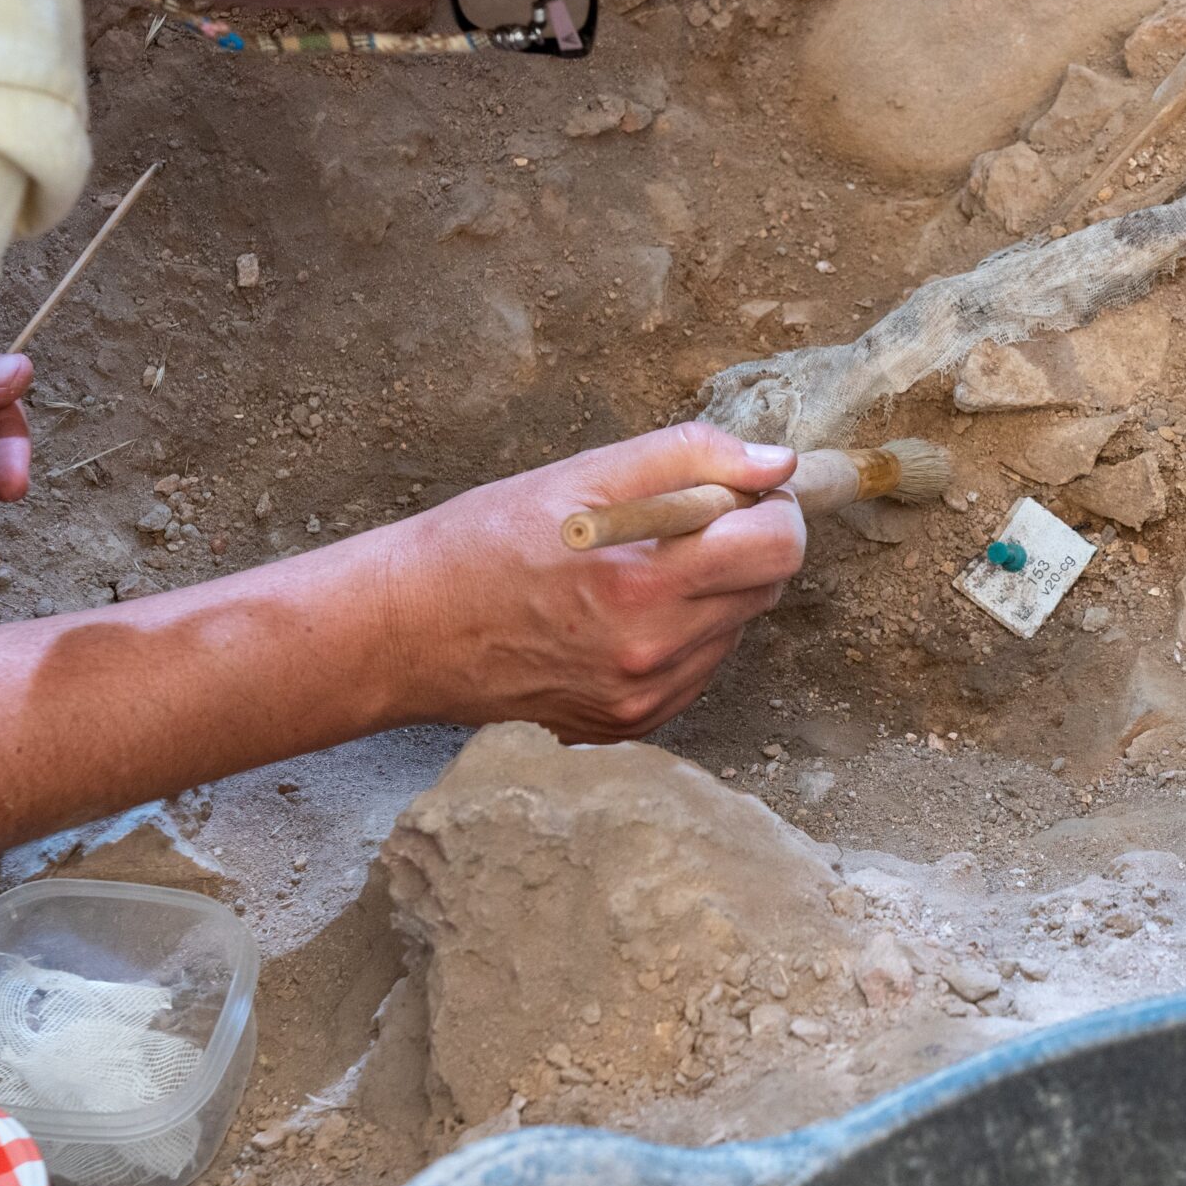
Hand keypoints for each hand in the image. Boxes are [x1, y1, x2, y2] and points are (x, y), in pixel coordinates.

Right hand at [381, 423, 805, 739]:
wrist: (406, 632)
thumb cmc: (483, 544)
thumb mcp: (580, 477)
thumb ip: (689, 459)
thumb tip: (775, 463)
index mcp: (644, 586)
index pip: (779, 547)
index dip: (773, 507)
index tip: (740, 492)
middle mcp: (653, 657)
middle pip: (765, 589)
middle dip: (744, 545)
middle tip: (681, 522)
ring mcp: (642, 702)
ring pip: (733, 631)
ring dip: (712, 592)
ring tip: (634, 570)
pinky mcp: (628, 727)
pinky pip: (696, 671)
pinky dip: (681, 636)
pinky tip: (620, 614)